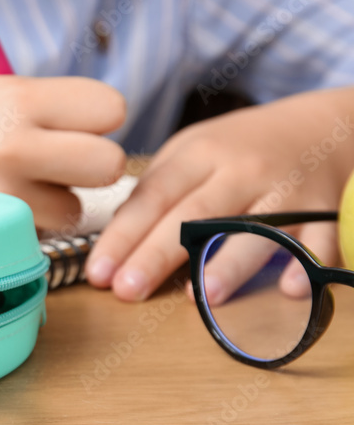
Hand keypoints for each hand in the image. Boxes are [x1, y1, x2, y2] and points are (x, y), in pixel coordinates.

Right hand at [0, 75, 126, 228]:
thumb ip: (38, 108)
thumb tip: (96, 126)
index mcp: (13, 97)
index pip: (110, 107)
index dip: (96, 120)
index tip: (72, 126)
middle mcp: (13, 145)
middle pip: (108, 164)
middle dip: (90, 169)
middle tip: (56, 166)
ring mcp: (0, 197)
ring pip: (74, 211)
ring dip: (53, 206)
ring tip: (6, 191)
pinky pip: (35, 238)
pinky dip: (21, 231)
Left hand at [86, 88, 353, 301]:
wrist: (322, 126)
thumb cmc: (242, 147)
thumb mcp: (193, 150)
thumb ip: (156, 187)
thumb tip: (117, 233)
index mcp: (199, 153)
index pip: (153, 196)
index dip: (123, 235)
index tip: (98, 271)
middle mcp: (242, 170)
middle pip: (194, 215)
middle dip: (156, 255)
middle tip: (126, 291)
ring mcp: (288, 190)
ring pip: (256, 229)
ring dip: (229, 264)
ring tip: (201, 298)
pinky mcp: (326, 210)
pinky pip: (321, 240)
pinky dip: (309, 264)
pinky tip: (290, 289)